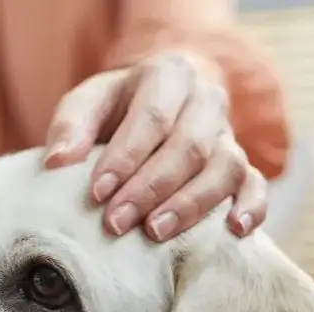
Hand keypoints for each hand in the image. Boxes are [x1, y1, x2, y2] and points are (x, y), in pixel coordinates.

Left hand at [44, 51, 266, 241]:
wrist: (158, 103)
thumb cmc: (117, 107)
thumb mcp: (88, 102)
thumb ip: (71, 126)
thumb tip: (56, 161)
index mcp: (169, 75)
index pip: (153, 116)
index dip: (126, 156)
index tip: (97, 192)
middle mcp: (206, 100)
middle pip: (189, 146)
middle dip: (150, 188)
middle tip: (116, 223)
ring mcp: (229, 133)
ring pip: (225, 167)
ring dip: (191, 204)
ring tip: (155, 234)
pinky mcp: (243, 165)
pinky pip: (256, 184)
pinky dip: (251, 207)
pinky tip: (234, 231)